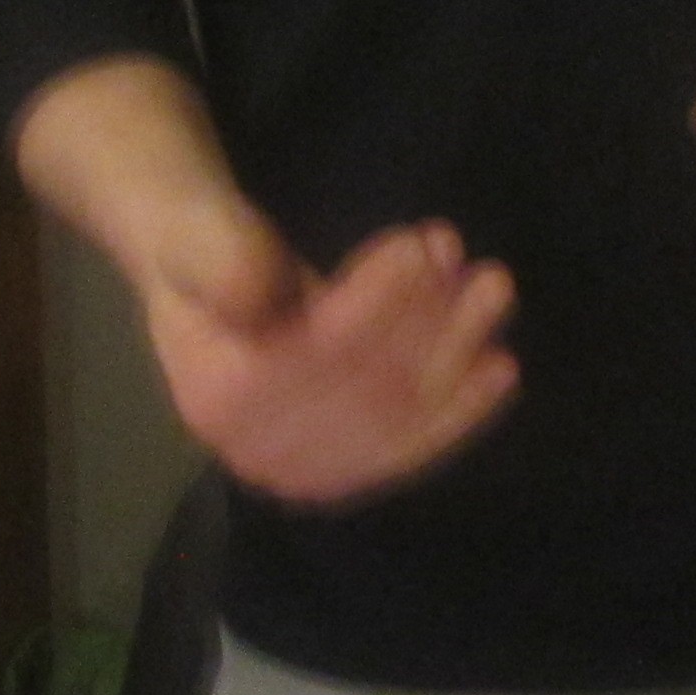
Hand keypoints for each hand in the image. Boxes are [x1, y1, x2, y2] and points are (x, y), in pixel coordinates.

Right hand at [134, 179, 517, 507]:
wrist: (196, 281)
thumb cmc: (198, 240)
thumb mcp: (193, 225)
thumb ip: (217, 252)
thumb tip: (252, 292)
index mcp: (217, 396)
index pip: (320, 350)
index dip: (379, 298)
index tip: (421, 242)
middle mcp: (258, 448)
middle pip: (368, 388)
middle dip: (429, 321)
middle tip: (472, 260)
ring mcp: (302, 467)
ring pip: (399, 413)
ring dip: (455, 352)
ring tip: (492, 287)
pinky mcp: (339, 469)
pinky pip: (408, 443)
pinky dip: (461, 408)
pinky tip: (502, 368)